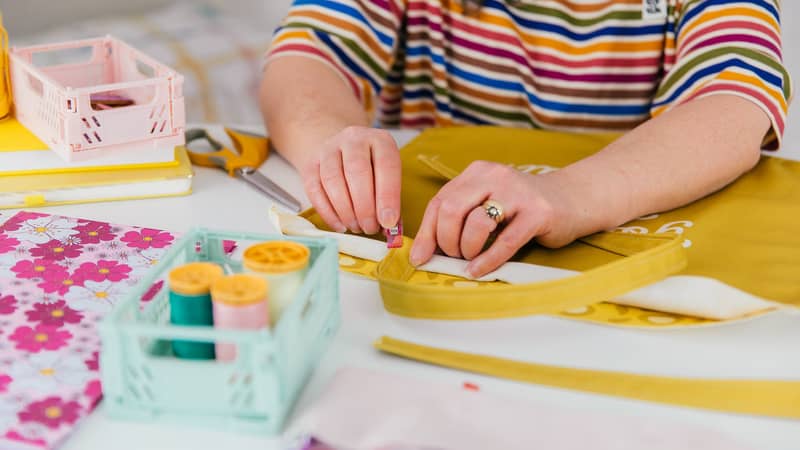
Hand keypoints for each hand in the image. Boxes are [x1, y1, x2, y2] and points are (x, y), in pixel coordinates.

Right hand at [299, 126, 401, 233]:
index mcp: (380, 140)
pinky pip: (314, 189)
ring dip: (345, 210)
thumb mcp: (388, 176)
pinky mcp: (310, 163)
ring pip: (332, 180)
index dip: (388, 196)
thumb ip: (389, 198)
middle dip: (364, 206)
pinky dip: (327, 212)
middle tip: (370, 228)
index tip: (388, 221)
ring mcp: (329, 149)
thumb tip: (387, 224)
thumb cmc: (372, 170)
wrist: (343, 151)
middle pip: (357, 171)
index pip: (386, 165)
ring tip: (356, 227)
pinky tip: (340, 225)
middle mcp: (354, 139)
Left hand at [409, 161, 574, 277]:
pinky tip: (478, 271)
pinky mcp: (538, 213)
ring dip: (467, 250)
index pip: (439, 201)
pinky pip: (504, 242)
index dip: (426, 233)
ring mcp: (517, 193)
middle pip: (452, 210)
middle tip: (454, 256)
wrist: (574, 199)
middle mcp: (494, 176)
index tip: (419, 257)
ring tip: (471, 259)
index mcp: (477, 172)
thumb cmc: (523, 208)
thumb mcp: (488, 202)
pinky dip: (487, 261)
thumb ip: (461, 217)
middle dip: (446, 241)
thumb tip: (426, 250)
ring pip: (475, 224)